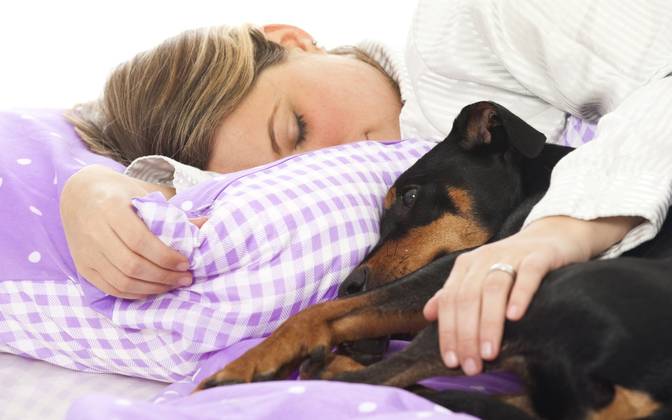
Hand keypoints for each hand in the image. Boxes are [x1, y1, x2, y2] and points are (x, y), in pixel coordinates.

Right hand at [60, 165, 201, 298]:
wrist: (79, 194)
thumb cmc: (121, 194)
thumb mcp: (144, 195)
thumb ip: (172, 213)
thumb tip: (205, 224)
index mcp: (110, 208)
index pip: (139, 240)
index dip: (165, 256)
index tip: (186, 262)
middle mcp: (94, 231)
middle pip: (131, 265)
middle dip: (163, 276)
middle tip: (185, 278)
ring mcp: (86, 252)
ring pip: (121, 281)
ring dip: (152, 288)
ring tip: (173, 284)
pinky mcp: (83, 267)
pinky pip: (110, 288)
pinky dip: (135, 293)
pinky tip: (153, 289)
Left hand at [423, 215, 641, 375]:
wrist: (552, 235)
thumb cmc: (511, 265)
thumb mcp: (479, 277)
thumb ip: (454, 295)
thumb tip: (428, 314)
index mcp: (466, 265)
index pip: (449, 300)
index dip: (448, 332)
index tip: (452, 361)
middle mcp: (484, 258)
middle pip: (468, 297)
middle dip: (467, 335)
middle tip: (472, 366)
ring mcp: (511, 255)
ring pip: (493, 288)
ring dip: (488, 323)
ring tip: (489, 352)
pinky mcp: (539, 256)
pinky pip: (527, 274)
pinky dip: (520, 295)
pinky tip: (515, 317)